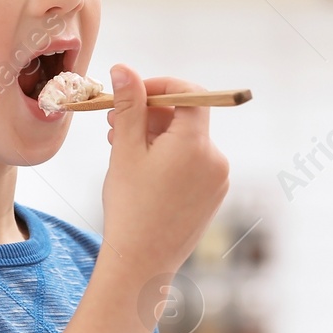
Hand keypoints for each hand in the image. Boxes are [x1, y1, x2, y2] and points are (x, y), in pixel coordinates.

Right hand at [101, 65, 228, 281]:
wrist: (142, 263)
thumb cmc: (130, 206)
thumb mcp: (124, 149)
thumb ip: (128, 105)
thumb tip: (124, 69)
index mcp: (196, 144)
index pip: (189, 94)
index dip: (159, 87)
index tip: (131, 93)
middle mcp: (216, 159)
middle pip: (186, 119)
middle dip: (150, 115)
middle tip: (113, 123)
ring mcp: (218, 180)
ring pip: (187, 142)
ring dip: (156, 138)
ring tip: (121, 149)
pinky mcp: (213, 196)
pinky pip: (193, 164)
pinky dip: (169, 159)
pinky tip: (141, 172)